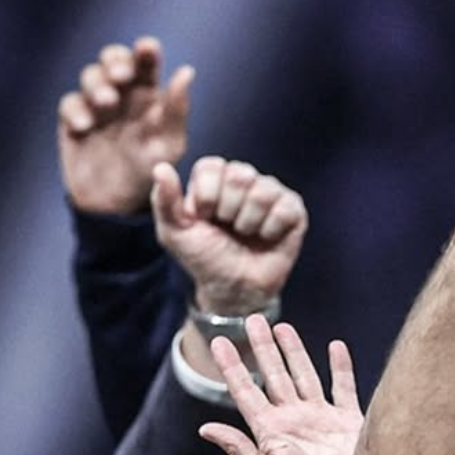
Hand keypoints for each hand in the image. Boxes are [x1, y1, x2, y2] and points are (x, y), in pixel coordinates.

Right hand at [58, 37, 192, 214]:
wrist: (117, 202)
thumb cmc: (150, 168)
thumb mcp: (169, 142)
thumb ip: (176, 109)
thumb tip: (186, 71)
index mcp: (148, 92)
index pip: (146, 61)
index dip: (145, 50)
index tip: (147, 48)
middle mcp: (122, 92)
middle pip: (113, 59)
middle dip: (115, 61)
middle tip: (122, 77)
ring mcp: (95, 104)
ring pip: (90, 76)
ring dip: (97, 84)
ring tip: (106, 102)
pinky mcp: (73, 120)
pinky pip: (70, 103)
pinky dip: (75, 109)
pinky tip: (84, 125)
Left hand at [151, 156, 306, 314]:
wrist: (233, 288)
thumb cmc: (204, 258)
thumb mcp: (174, 233)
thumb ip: (165, 201)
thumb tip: (161, 167)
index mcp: (215, 179)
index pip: (212, 166)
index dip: (207, 195)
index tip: (204, 218)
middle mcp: (245, 180)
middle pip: (240, 175)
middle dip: (229, 210)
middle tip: (228, 228)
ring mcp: (271, 193)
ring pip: (263, 191)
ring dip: (249, 222)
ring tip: (246, 234)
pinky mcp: (294, 210)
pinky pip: (285, 208)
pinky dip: (270, 229)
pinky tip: (266, 238)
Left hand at [200, 318, 362, 454]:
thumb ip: (240, 450)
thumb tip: (204, 427)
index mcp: (270, 433)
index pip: (246, 392)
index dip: (232, 367)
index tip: (218, 342)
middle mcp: (294, 421)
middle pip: (275, 376)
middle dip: (263, 348)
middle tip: (251, 320)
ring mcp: (322, 420)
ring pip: (305, 376)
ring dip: (294, 351)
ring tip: (283, 328)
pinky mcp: (349, 424)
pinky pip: (343, 388)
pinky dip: (340, 367)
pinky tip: (334, 347)